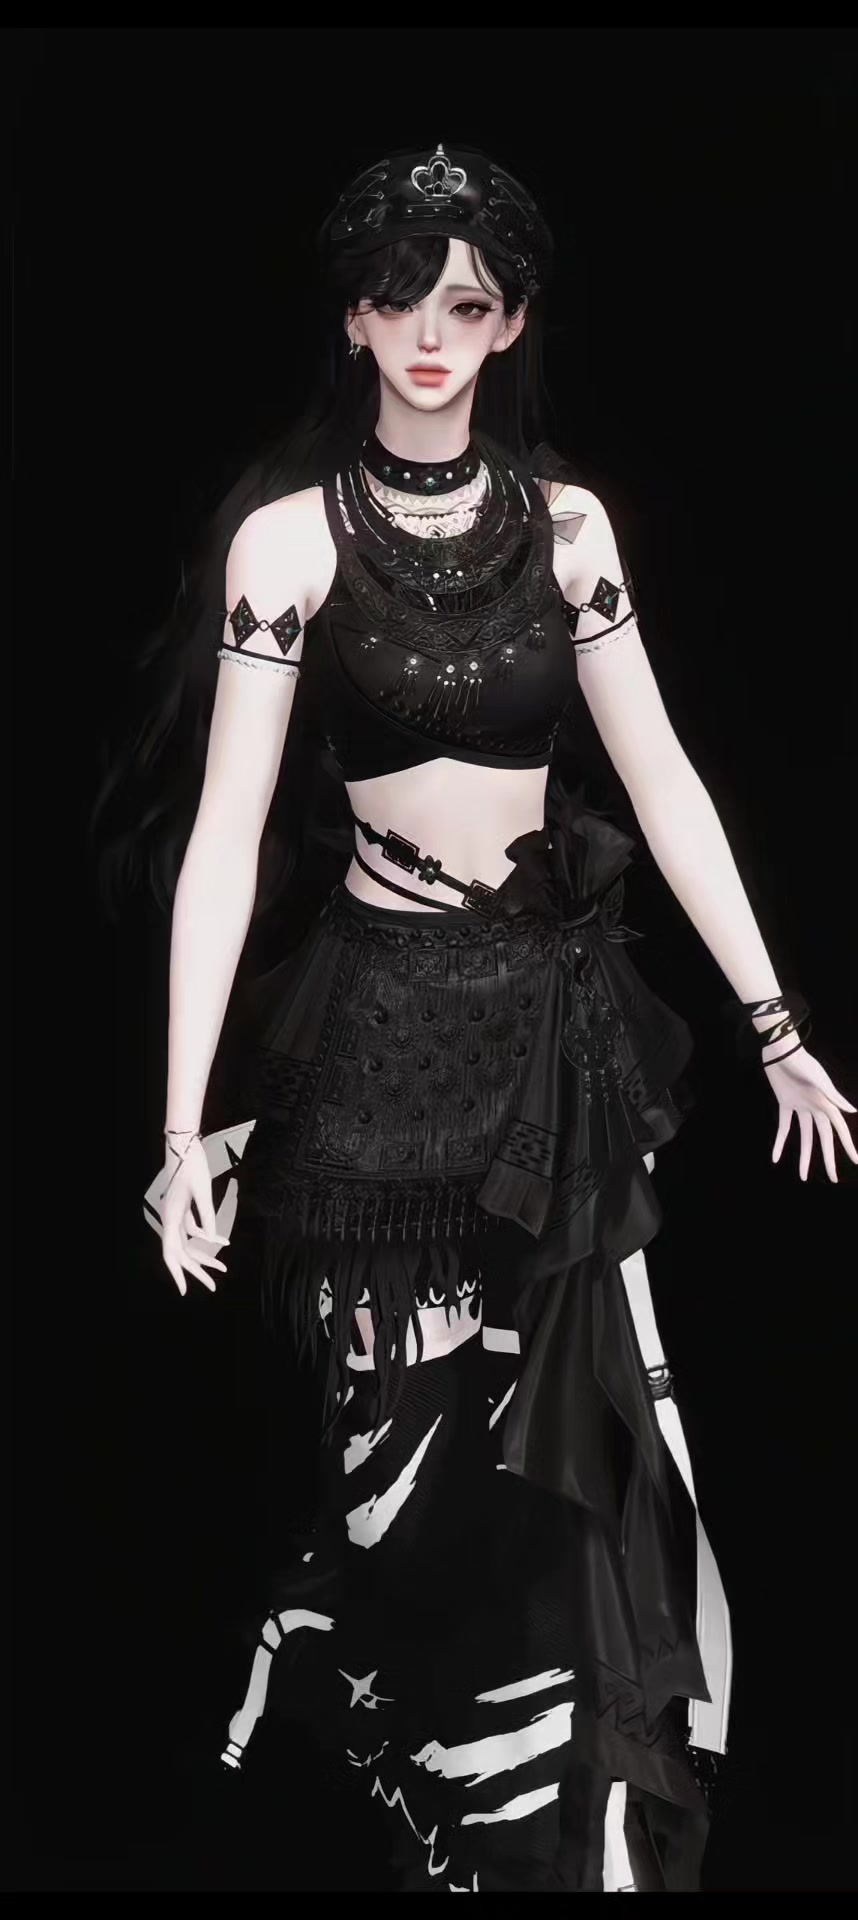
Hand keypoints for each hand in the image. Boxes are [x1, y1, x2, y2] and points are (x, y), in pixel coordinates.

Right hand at [161, 1135, 229, 1296]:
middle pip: (181, 1252)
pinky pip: (193, 1230)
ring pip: (188, 1243)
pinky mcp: (183, 1209)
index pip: (170, 1252)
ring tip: (222, 1269)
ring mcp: (176, 1214)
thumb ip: (207, 1217)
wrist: (184, 1147)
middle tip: (213, 1287)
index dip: (176, 1273)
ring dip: (204, 1256)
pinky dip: (207, 1237)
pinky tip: (222, 1242)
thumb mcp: (203, 1192)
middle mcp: (170, 1218)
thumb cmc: (193, 1166)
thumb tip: (212, 1239)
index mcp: (171, 1217)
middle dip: (197, 1271)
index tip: (184, 1290)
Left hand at [765, 1046, 857, 1181]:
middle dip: (828, 1159)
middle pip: (824, 1139)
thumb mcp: (819, 1080)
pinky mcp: (784, 1103)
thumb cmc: (802, 1062)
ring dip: (804, 1157)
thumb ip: (834, 1096)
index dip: (848, 1146)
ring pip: (804, 1137)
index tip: (856, 1161)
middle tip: (833, 1179)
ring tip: (803, 1177)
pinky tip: (775, 1159)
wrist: (780, 1049)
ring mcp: (800, 1106)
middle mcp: (816, 1107)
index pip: (840, 1130)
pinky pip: (783, 1127)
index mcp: (826, 1104)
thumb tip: (853, 1111)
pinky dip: (779, 1143)